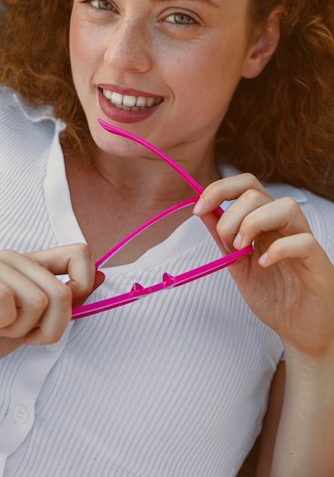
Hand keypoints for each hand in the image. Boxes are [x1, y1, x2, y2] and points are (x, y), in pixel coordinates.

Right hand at [0, 244, 102, 371]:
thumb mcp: (38, 323)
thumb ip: (67, 300)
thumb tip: (100, 275)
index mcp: (35, 264)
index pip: (80, 253)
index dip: (83, 286)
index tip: (64, 313)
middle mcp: (16, 258)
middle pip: (62, 292)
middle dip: (50, 329)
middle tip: (26, 335)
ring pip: (37, 299)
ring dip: (23, 329)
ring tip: (4, 329)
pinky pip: (5, 298)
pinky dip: (5, 324)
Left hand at [194, 174, 333, 360]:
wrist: (298, 329)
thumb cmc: (273, 295)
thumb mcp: (237, 264)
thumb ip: (222, 237)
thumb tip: (202, 210)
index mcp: (265, 221)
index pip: (246, 185)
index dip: (219, 189)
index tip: (198, 209)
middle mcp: (284, 225)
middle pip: (258, 192)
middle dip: (231, 215)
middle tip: (228, 244)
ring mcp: (303, 240)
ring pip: (286, 206)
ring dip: (254, 223)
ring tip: (244, 249)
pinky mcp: (317, 261)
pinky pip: (303, 241)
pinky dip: (279, 249)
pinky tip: (264, 263)